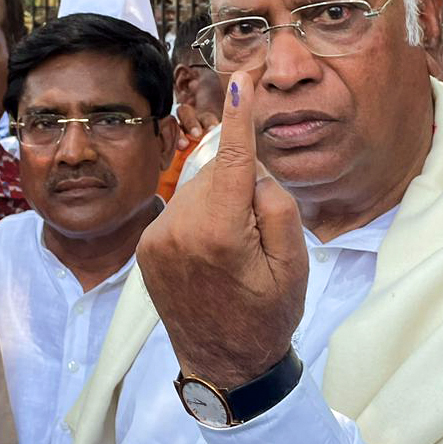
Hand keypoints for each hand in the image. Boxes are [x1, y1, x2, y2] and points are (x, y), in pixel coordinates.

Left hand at [137, 72, 308, 387]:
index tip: (242, 78)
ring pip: (199, 190)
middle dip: (242, 186)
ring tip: (235, 251)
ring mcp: (157, 239)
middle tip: (259, 235)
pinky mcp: (147, 247)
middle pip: (218, 174)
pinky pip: (183, 210)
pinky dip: (204, 216)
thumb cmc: (267, 318)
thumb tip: (252, 171)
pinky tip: (215, 252)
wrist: (224, 365)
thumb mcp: (294, 265)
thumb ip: (276, 205)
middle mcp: (179, 229)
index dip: (240, 116)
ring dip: (222, 202)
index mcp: (219, 233)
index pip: (233, 159)